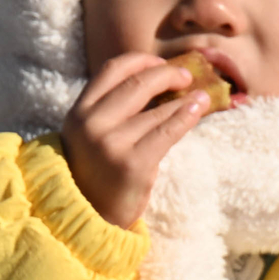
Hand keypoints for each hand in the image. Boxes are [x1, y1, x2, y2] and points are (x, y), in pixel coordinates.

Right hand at [60, 51, 219, 229]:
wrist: (89, 219)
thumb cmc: (96, 174)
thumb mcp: (92, 136)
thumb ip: (113, 110)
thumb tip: (159, 80)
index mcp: (78, 113)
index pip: (112, 70)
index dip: (141, 60)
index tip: (160, 63)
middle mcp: (91, 124)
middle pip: (137, 84)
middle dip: (167, 75)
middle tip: (186, 77)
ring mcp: (111, 144)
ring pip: (158, 109)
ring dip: (185, 98)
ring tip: (200, 96)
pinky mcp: (134, 164)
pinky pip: (168, 131)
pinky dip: (187, 115)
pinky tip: (199, 108)